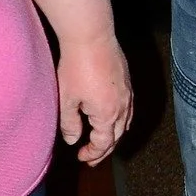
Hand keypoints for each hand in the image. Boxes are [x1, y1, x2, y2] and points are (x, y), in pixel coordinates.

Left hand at [56, 33, 132, 164]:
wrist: (91, 37)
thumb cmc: (76, 67)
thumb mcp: (67, 99)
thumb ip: (69, 123)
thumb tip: (73, 140)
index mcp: (108, 115)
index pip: (104, 143)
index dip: (93, 153)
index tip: (82, 158)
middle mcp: (123, 107)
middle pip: (117, 136)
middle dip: (104, 149)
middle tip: (92, 157)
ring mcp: (128, 94)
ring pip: (125, 123)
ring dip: (113, 135)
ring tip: (103, 140)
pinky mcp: (127, 81)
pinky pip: (128, 108)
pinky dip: (120, 120)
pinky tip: (111, 117)